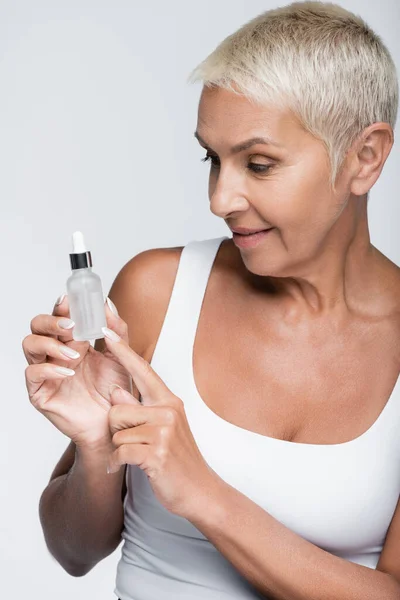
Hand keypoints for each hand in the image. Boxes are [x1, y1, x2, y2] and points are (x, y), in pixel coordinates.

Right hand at [23, 295, 131, 450]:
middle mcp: (56, 353)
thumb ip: (117, 329)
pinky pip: (32, 373)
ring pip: (30, 344)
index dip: (62, 306)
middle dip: (51, 320)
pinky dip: (49, 369)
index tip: (71, 299)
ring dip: (50, 343)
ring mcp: (46, 371)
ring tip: (74, 353)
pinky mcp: (40, 391)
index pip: (59, 316)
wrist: (113, 424)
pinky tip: (68, 373)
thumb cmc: (114, 391)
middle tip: (70, 324)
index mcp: (73, 340)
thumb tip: (107, 303)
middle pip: (38, 325)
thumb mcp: (121, 356)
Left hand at [103, 326, 218, 518]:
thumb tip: (116, 391)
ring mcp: (164, 432)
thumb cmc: (178, 459)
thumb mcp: (161, 429)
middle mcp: (168, 411)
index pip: (142, 370)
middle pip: (117, 409)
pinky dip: (117, 463)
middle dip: (117, 430)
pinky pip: (120, 451)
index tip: (107, 332)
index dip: (123, 351)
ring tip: (139, 457)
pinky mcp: (157, 453)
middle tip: (135, 444)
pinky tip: (128, 467)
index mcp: (169, 401)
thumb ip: (139, 409)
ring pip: (116, 432)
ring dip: (121, 449)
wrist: (199, 490)